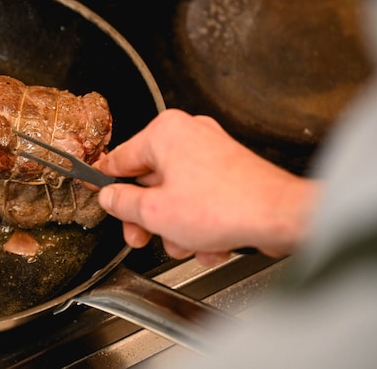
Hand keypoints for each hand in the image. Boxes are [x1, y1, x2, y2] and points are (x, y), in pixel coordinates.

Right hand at [94, 109, 318, 264]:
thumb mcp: (155, 212)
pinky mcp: (230, 172)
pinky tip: (209, 243)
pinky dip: (201, 223)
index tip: (96, 191)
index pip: (119, 158)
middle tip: (141, 237)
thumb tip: (109, 197)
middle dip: (148, 217)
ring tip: (187, 244)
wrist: (280, 217)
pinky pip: (201, 199)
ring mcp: (212, 152)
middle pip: (149, 181)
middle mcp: (189, 135)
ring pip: (176, 195)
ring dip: (176, 226)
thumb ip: (123, 203)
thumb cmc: (225, 206)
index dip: (105, 182)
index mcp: (164, 133)